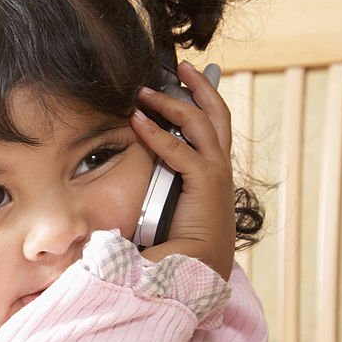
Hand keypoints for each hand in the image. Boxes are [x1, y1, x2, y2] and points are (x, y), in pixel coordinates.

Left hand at [130, 61, 235, 280]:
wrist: (193, 274)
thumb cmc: (179, 250)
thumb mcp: (166, 212)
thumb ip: (154, 193)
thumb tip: (121, 186)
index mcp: (213, 175)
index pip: (211, 130)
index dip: (199, 104)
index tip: (181, 85)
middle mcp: (220, 170)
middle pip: (217, 115)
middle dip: (202, 87)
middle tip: (182, 67)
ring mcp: (216, 174)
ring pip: (201, 122)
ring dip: (174, 101)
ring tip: (148, 89)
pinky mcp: (207, 183)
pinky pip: (181, 150)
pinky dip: (158, 133)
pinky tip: (137, 121)